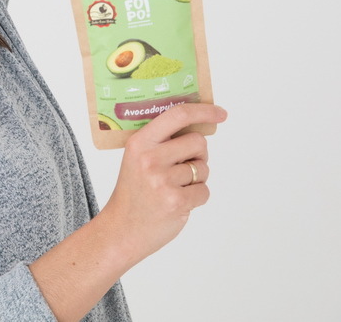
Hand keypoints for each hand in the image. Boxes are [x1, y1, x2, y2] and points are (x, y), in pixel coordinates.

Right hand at [97, 102, 227, 263]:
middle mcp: (150, 158)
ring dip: (197, 179)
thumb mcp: (136, 159)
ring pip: (203, 168)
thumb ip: (160, 142)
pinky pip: (204, 191)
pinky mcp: (176, 201)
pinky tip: (177, 202)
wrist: (121, 230)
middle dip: (198, 154)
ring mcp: (163, 180)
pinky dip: (197, 197)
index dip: (203, 111)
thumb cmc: (133, 193)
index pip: (177, 116)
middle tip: (182, 167)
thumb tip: (196, 127)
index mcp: (139, 142)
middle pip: (198, 142)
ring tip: (174, 188)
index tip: (220, 113)